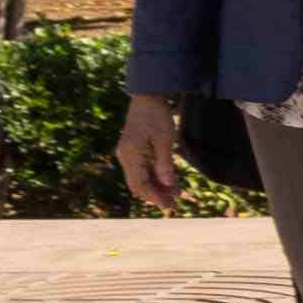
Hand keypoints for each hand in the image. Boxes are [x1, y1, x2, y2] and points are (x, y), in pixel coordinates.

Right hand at [120, 91, 182, 213]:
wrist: (148, 96)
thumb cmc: (157, 116)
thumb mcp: (165, 141)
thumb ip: (165, 165)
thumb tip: (169, 187)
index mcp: (131, 155)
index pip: (140, 184)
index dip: (155, 197)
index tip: (170, 205)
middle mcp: (126, 157)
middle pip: (139, 184)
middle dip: (156, 195)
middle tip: (174, 205)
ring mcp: (129, 154)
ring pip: (142, 178)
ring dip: (158, 187)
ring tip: (176, 195)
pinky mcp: (134, 150)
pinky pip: (144, 168)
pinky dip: (156, 176)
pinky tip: (171, 182)